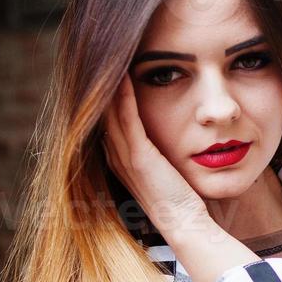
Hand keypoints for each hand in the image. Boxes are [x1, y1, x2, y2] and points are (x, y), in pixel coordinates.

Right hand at [103, 74, 208, 240]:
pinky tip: (123, 76)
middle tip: (97, 56)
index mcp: (120, 159)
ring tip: (108, 58)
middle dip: (99, 86)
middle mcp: (117, 157)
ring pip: (109, 114)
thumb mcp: (163, 170)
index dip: (103, 96)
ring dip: (108, 86)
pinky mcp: (140, 159)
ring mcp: (126, 158)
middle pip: (101, 113)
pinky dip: (123, 98)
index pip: (106, 120)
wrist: (184, 225)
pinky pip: (128, 121)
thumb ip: (156, 152)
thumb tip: (164, 134)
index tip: (105, 70)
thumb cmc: (179, 200)